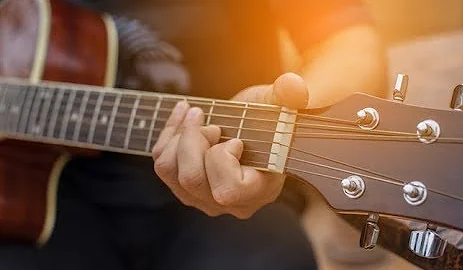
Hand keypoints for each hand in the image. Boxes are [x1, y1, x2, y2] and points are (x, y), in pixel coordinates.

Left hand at [152, 73, 307, 217]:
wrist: (252, 127)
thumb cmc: (268, 119)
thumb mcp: (279, 105)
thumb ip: (289, 97)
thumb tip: (293, 87)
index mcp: (259, 191)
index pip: (227, 190)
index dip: (222, 158)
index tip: (236, 139)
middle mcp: (230, 203)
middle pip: (191, 179)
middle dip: (194, 139)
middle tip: (211, 123)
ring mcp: (204, 198)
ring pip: (171, 172)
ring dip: (178, 135)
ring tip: (196, 116)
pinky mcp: (185, 187)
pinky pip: (163, 164)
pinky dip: (168, 133)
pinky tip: (183, 114)